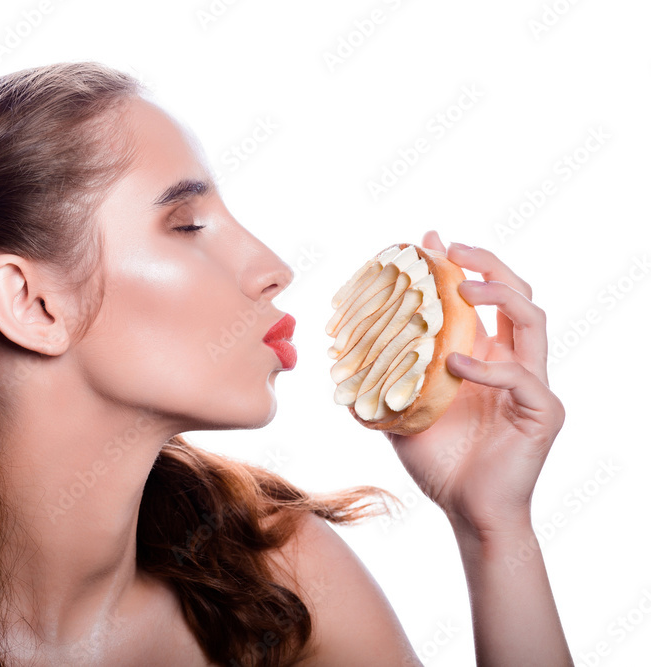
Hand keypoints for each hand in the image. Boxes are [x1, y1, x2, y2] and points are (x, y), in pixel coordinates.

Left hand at [386, 230, 565, 538]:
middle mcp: (513, 363)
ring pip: (533, 320)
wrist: (464, 512)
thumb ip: (382, 387)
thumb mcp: (400, 415)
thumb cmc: (438, 463)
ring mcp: (532, 385)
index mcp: (484, 357)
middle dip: (488, 264)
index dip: (461, 265)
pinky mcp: (543, 411)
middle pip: (518, 294)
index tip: (429, 241)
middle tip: (453, 249)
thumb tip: (340, 370)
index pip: (481, 299)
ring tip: (461, 287)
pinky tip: (453, 363)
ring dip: (499, 295)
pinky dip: (486, 367)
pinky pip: (520, 377)